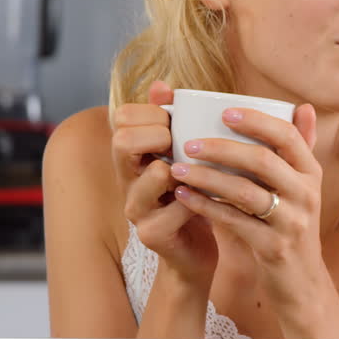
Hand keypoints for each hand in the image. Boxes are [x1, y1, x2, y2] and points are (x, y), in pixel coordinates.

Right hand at [111, 80, 218, 289]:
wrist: (197, 252)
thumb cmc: (195, 195)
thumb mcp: (184, 157)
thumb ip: (174, 123)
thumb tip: (162, 85)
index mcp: (133, 157)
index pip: (122, 119)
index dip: (151, 112)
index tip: (177, 120)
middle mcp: (128, 180)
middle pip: (123, 142)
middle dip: (159, 134)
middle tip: (184, 144)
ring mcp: (137, 208)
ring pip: (152, 175)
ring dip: (183, 167)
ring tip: (201, 170)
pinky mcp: (153, 234)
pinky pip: (179, 208)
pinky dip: (201, 198)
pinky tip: (217, 196)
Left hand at [169, 103, 328, 316]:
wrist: (301, 281)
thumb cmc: (292, 224)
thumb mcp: (303, 186)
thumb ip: (299, 148)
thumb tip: (303, 106)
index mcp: (310, 172)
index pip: (288, 136)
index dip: (257, 121)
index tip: (225, 112)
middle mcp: (306, 194)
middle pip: (263, 161)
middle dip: (223, 148)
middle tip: (190, 142)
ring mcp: (291, 222)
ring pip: (245, 192)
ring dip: (208, 178)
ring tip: (178, 168)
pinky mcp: (273, 247)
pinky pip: (235, 222)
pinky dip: (207, 207)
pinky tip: (184, 196)